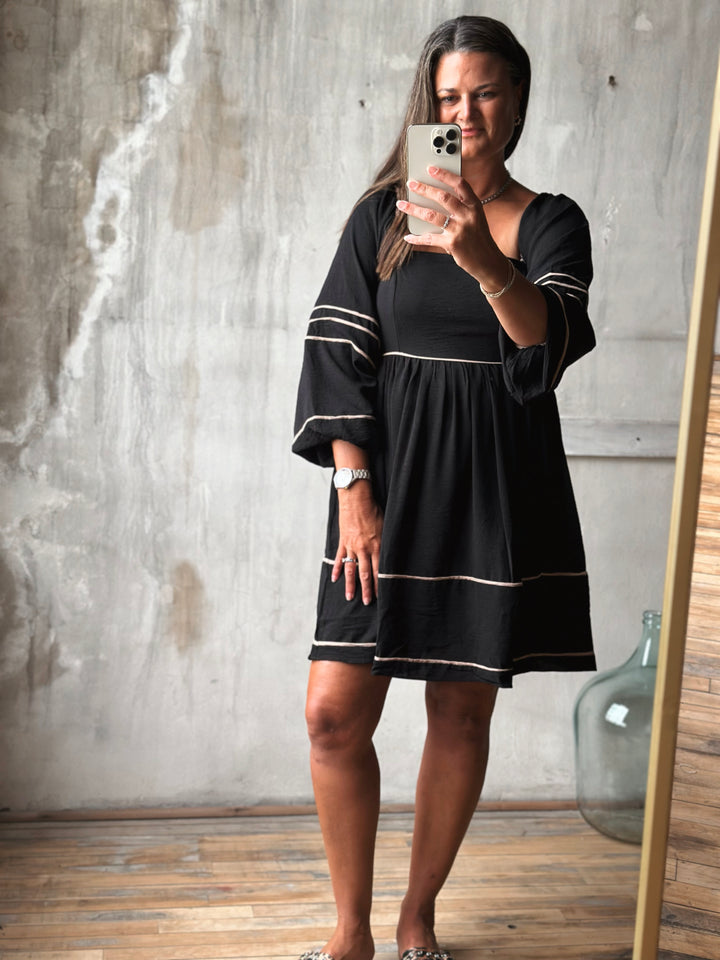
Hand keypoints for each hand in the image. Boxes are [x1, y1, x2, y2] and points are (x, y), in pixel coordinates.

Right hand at [332, 485, 382, 604]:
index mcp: (377, 546)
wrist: (356, 498)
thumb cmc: (373, 509)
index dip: (380, 584)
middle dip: (367, 590)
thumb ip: (386, 541)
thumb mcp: (385, 525)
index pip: (379, 570)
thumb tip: (391, 553)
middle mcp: (364, 549)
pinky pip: (340, 558)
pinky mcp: (343, 541)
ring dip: (350, 585)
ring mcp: (352, 546)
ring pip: (351, 570)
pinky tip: (335, 579)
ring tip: (349, 597)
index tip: (381, 595)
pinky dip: (337, 569)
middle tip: (367, 603)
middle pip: (365, 574)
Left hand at [396, 165, 504, 280]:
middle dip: (424, 189)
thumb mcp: (475, 218)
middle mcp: (468, 216)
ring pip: (431, 215)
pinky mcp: (452, 244)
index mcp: (475, 206)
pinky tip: (408, 237)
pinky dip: (416, 238)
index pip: (460, 184)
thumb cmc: (478, 238)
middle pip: (443, 197)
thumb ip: (461, 207)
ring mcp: (460, 230)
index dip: (445, 175)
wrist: (488, 261)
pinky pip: (429, 238)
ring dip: (414, 209)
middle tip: (410, 184)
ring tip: (402, 205)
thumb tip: (434, 196)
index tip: (431, 169)